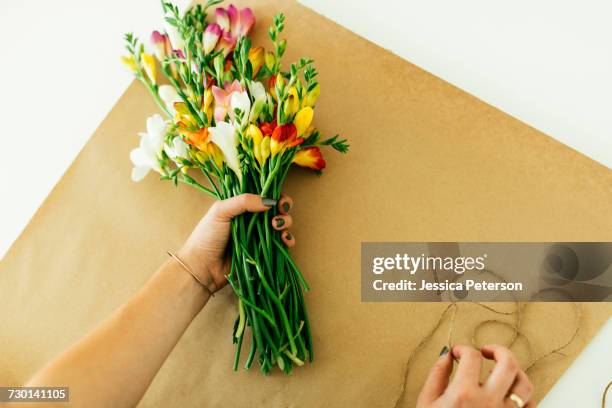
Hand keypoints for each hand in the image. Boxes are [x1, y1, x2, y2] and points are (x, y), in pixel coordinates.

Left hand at [177, 193, 294, 291]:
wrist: (202, 267)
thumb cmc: (207, 236)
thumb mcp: (221, 211)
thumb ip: (243, 201)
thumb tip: (270, 201)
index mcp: (242, 207)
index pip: (264, 196)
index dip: (276, 196)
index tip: (279, 201)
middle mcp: (253, 220)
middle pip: (277, 209)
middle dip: (284, 210)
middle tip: (279, 215)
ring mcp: (259, 237)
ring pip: (281, 226)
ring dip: (286, 224)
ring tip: (277, 228)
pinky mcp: (263, 253)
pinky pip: (281, 245)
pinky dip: (287, 241)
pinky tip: (284, 241)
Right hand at [417, 344, 534, 407]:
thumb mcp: (427, 402)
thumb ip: (437, 375)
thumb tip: (446, 356)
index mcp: (464, 394)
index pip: (472, 356)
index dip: (463, 349)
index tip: (458, 352)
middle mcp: (489, 403)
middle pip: (508, 363)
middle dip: (498, 350)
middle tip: (487, 351)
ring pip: (524, 384)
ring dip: (514, 372)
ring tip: (501, 370)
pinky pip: (530, 407)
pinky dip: (523, 396)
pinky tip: (509, 394)